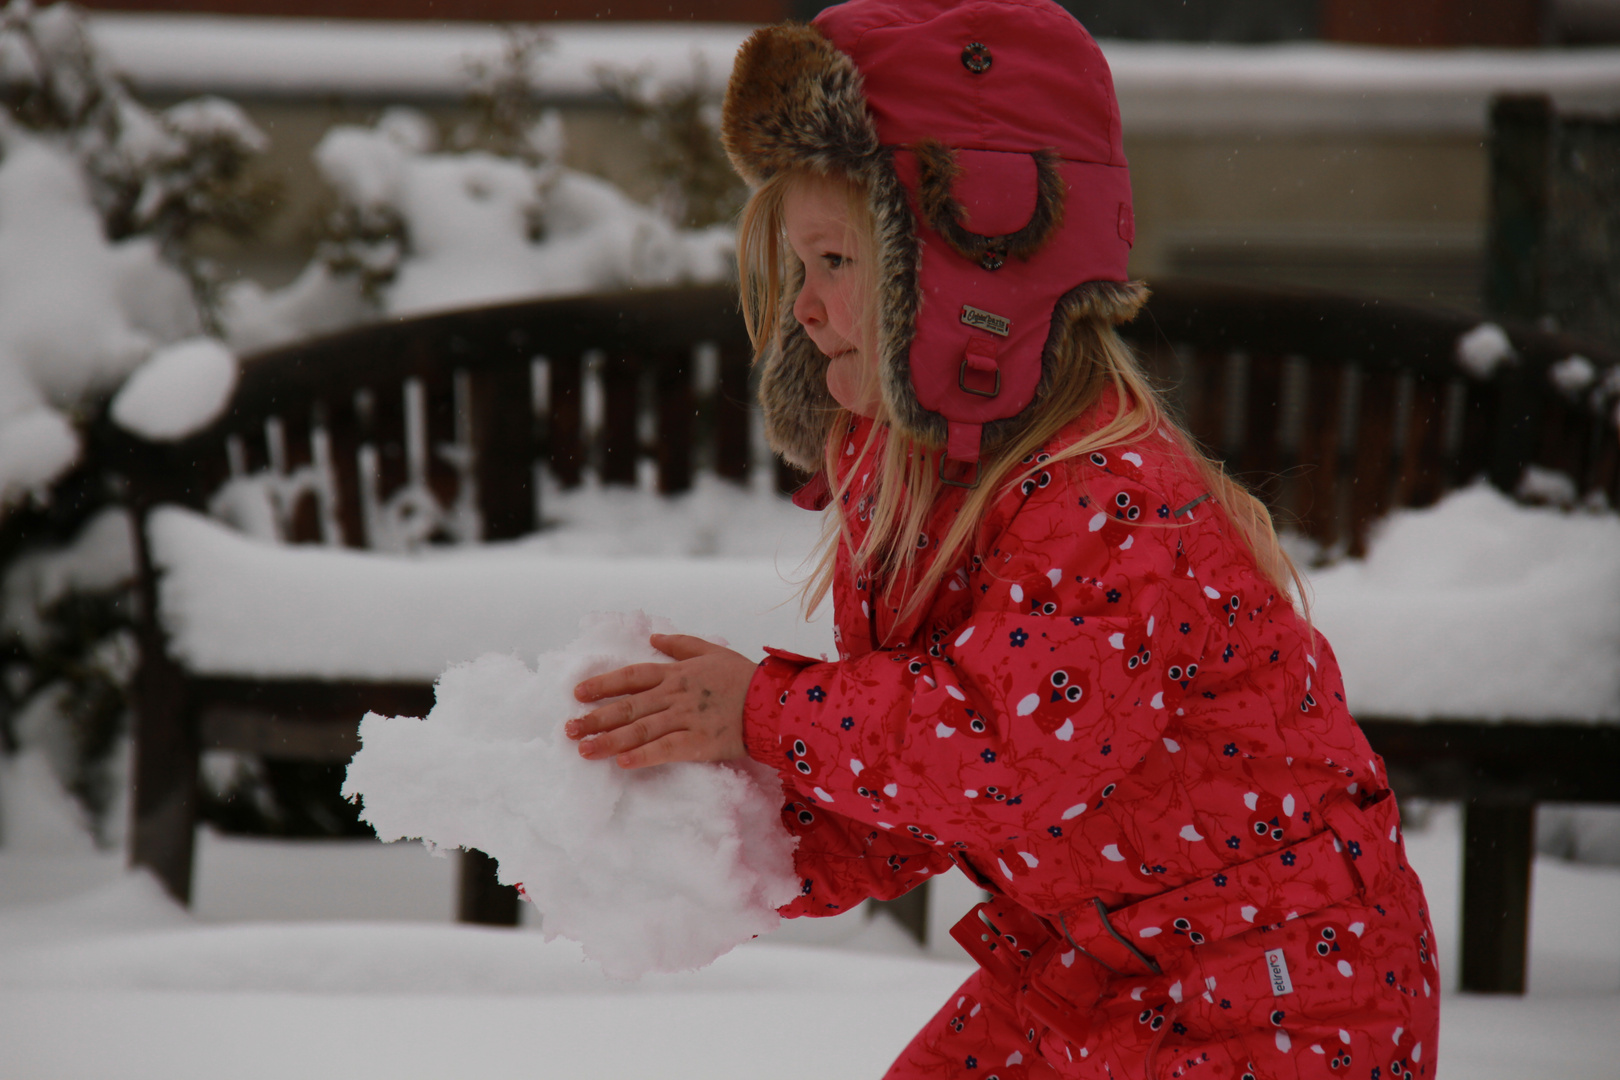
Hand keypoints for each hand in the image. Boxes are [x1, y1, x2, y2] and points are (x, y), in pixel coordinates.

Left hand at [568, 634, 756, 768]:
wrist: (773, 702)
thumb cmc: (743, 677)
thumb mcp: (712, 650)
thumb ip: (680, 644)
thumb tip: (653, 636)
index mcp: (676, 672)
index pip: (631, 677)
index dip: (603, 684)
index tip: (578, 693)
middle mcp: (675, 695)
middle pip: (627, 706)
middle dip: (595, 717)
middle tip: (568, 728)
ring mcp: (685, 719)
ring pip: (639, 730)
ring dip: (608, 740)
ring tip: (583, 749)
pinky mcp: (698, 742)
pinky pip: (665, 749)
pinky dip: (642, 755)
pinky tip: (621, 763)